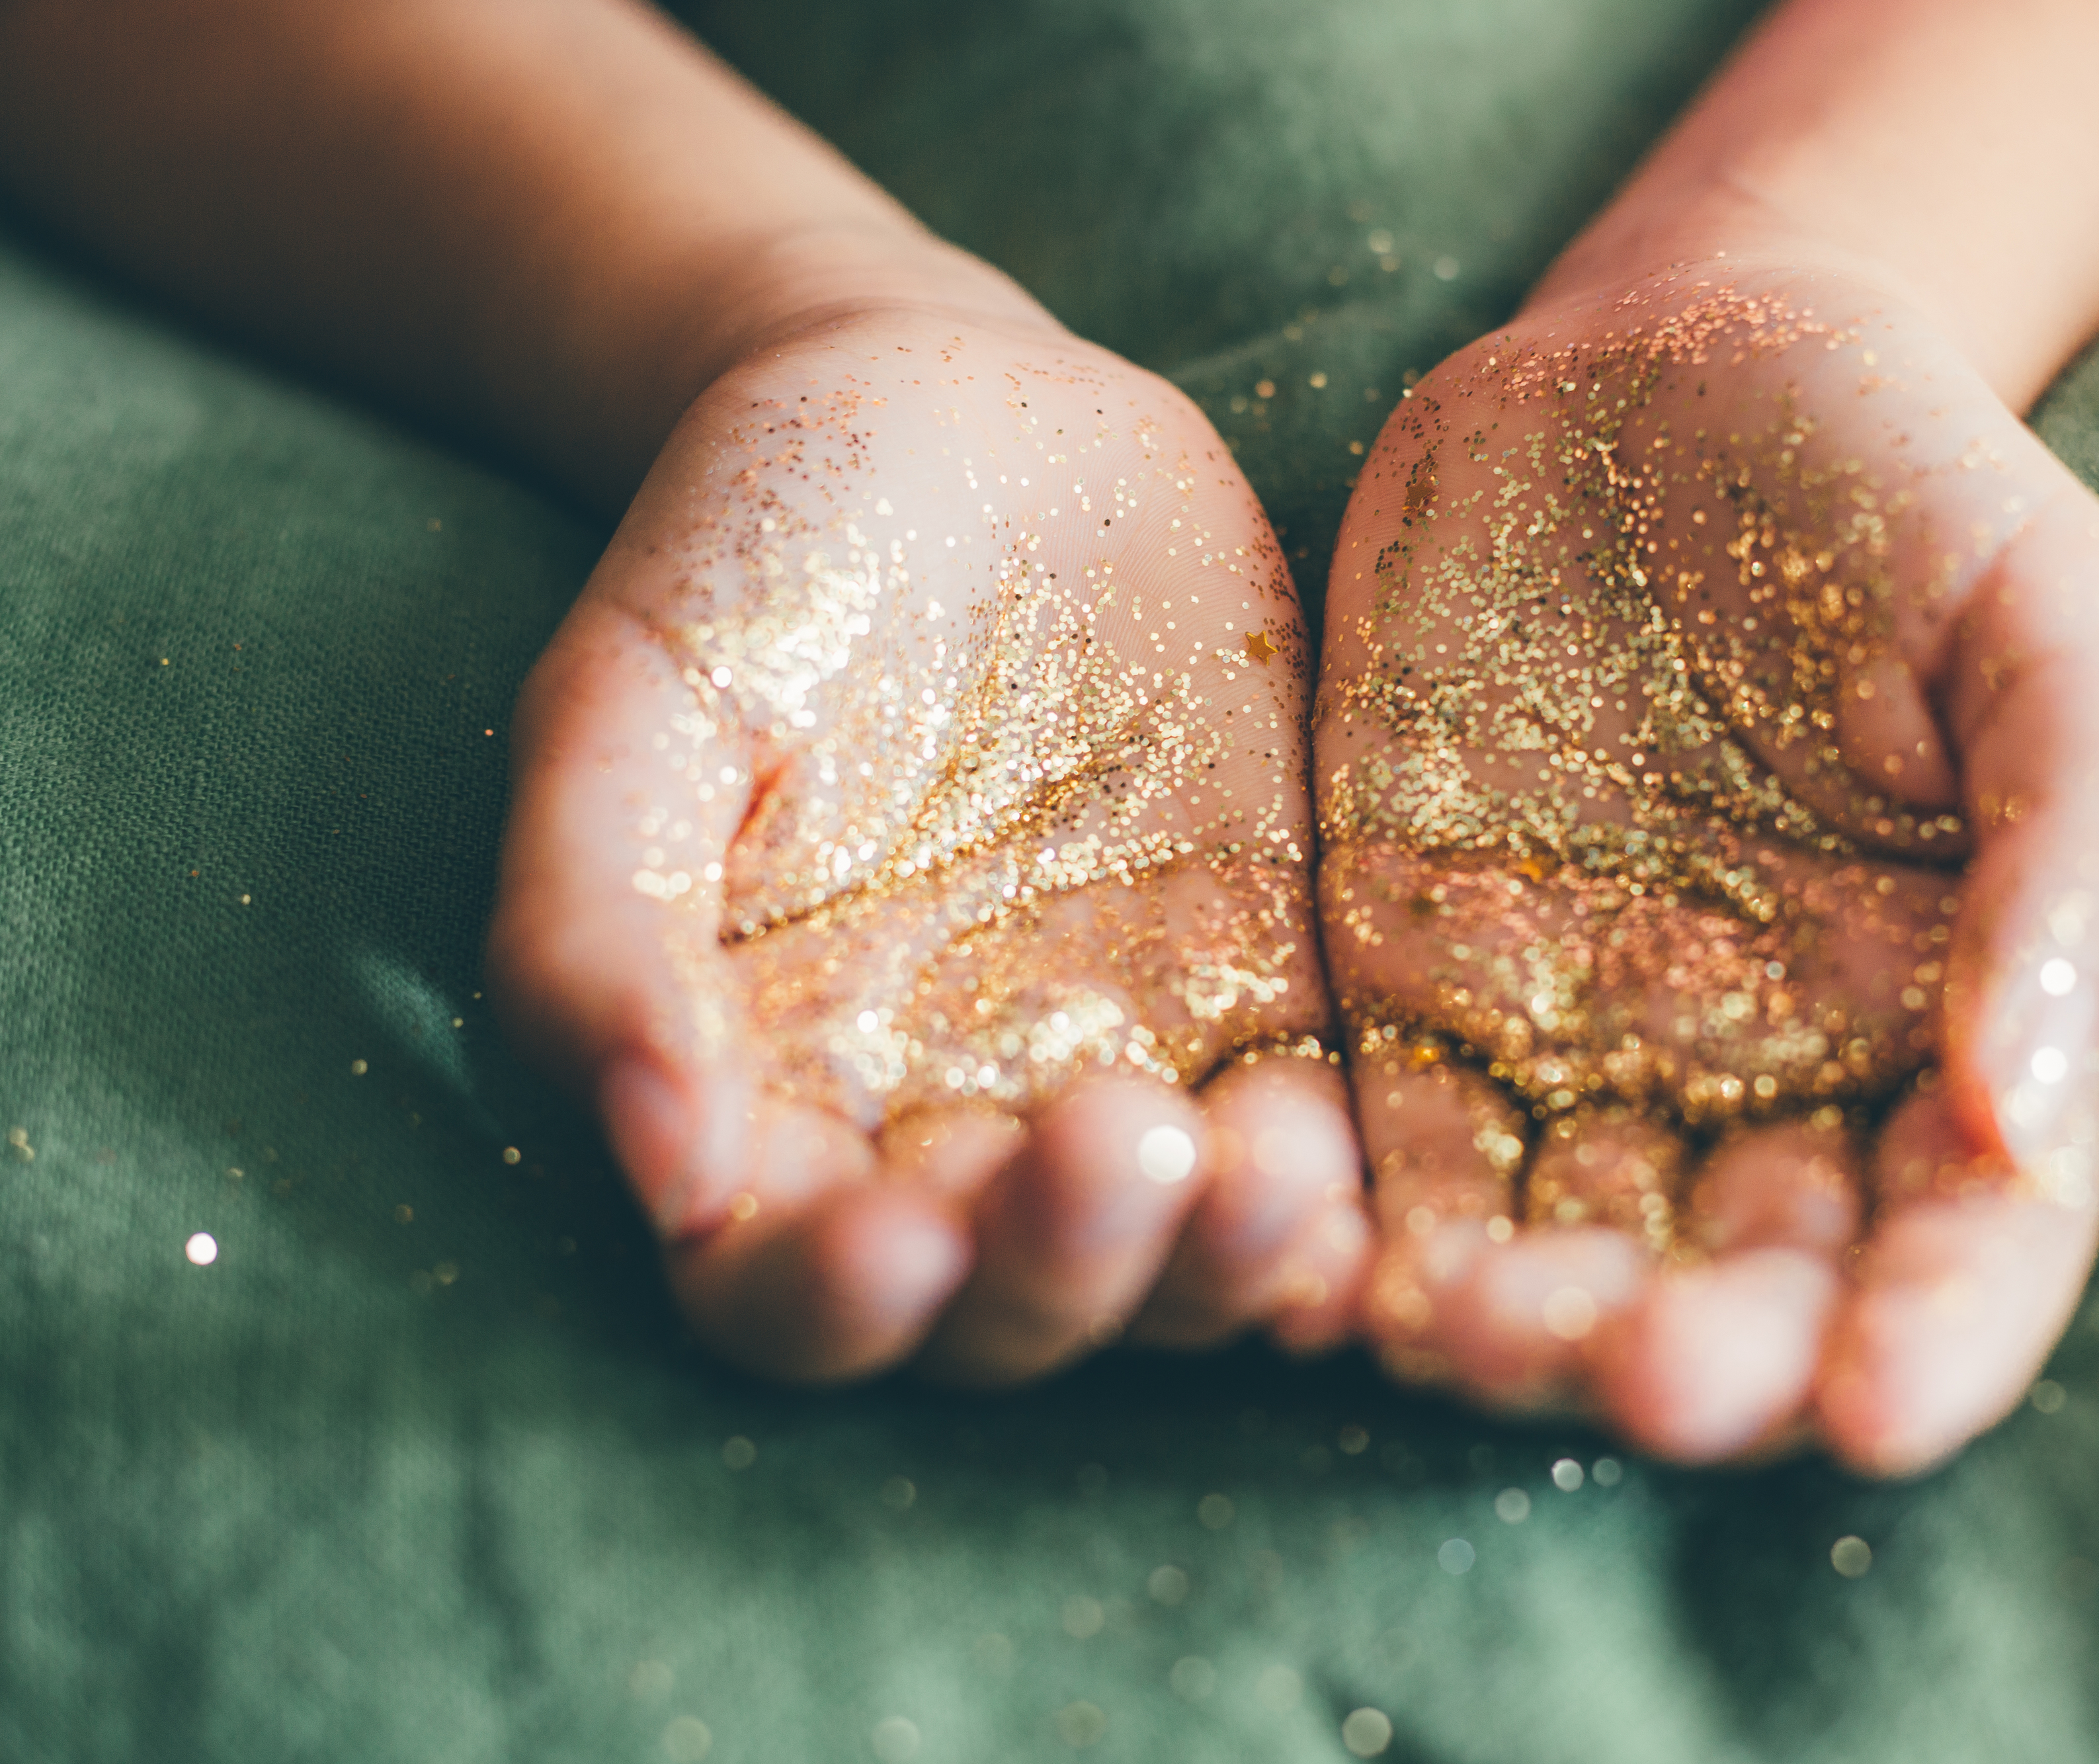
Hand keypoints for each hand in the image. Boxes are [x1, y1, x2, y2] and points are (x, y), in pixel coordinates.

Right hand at [491, 295, 1369, 1382]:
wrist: (972, 417)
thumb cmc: (758, 553)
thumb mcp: (634, 708)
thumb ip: (596, 930)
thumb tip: (662, 1171)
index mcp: (776, 1089)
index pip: (784, 1290)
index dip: (838, 1304)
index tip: (898, 1233)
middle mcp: (956, 1119)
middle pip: (1009, 1310)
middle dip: (1066, 1275)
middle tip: (1114, 1147)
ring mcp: (1131, 1066)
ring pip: (1182, 1261)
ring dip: (1230, 1261)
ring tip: (1274, 1170)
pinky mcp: (1277, 995)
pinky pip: (1323, 1138)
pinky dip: (1352, 1190)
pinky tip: (1377, 1174)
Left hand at [1318, 259, 2098, 1471]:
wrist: (1671, 367)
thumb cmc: (1909, 487)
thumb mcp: (2051, 624)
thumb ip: (2077, 849)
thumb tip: (2026, 1111)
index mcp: (1948, 1023)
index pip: (1964, 1237)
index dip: (1937, 1339)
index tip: (1878, 1411)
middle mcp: (1763, 1077)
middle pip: (1739, 1284)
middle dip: (1702, 1359)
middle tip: (1647, 1379)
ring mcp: (1575, 1043)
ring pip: (1549, 1246)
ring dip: (1513, 1324)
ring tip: (1464, 1328)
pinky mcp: (1407, 987)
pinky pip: (1378, 1142)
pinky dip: (1347, 1222)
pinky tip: (1314, 1260)